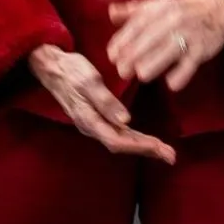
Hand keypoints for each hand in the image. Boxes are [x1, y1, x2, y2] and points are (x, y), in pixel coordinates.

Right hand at [27, 45, 175, 161]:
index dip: (141, 147)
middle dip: (147, 150)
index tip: (161, 149)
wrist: (51, 67)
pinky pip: (117, 133)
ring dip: (142, 146)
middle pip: (122, 145)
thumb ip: (106, 102)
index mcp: (90, 120)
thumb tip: (126, 121)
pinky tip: (144, 140)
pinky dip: (134, 138)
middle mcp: (92, 127)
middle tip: (171, 156)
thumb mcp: (88, 82)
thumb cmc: (70, 71)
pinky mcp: (96, 118)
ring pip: (121, 141)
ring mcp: (93, 124)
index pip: (119, 141)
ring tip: (163, 152)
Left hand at [106, 0, 223, 92]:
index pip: (138, 24)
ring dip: (155, 63)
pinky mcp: (203, 48)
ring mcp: (190, 34)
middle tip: (122, 71)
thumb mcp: (158, 4)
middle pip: (151, 38)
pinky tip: (172, 83)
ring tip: (142, 76)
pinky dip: (182, 74)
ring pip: (170, 50)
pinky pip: (191, 62)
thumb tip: (111, 12)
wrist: (217, 7)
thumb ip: (133, 10)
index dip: (123, 40)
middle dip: (134, 55)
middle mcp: (174, 19)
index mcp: (160, 8)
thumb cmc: (182, 8)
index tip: (112, 55)